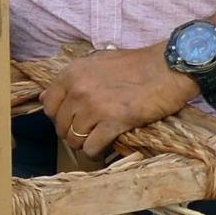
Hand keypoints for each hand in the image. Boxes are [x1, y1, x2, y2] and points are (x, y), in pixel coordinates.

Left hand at [40, 46, 200, 158]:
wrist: (170, 67)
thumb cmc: (137, 64)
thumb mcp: (98, 62)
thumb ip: (72, 79)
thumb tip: (45, 96)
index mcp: (72, 73)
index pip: (48, 105)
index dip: (58, 116)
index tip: (71, 118)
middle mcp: (79, 90)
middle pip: (60, 125)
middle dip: (71, 131)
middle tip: (88, 130)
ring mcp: (95, 107)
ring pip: (74, 139)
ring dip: (84, 143)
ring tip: (97, 138)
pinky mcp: (113, 122)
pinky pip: (92, 148)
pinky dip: (95, 152)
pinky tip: (103, 148)